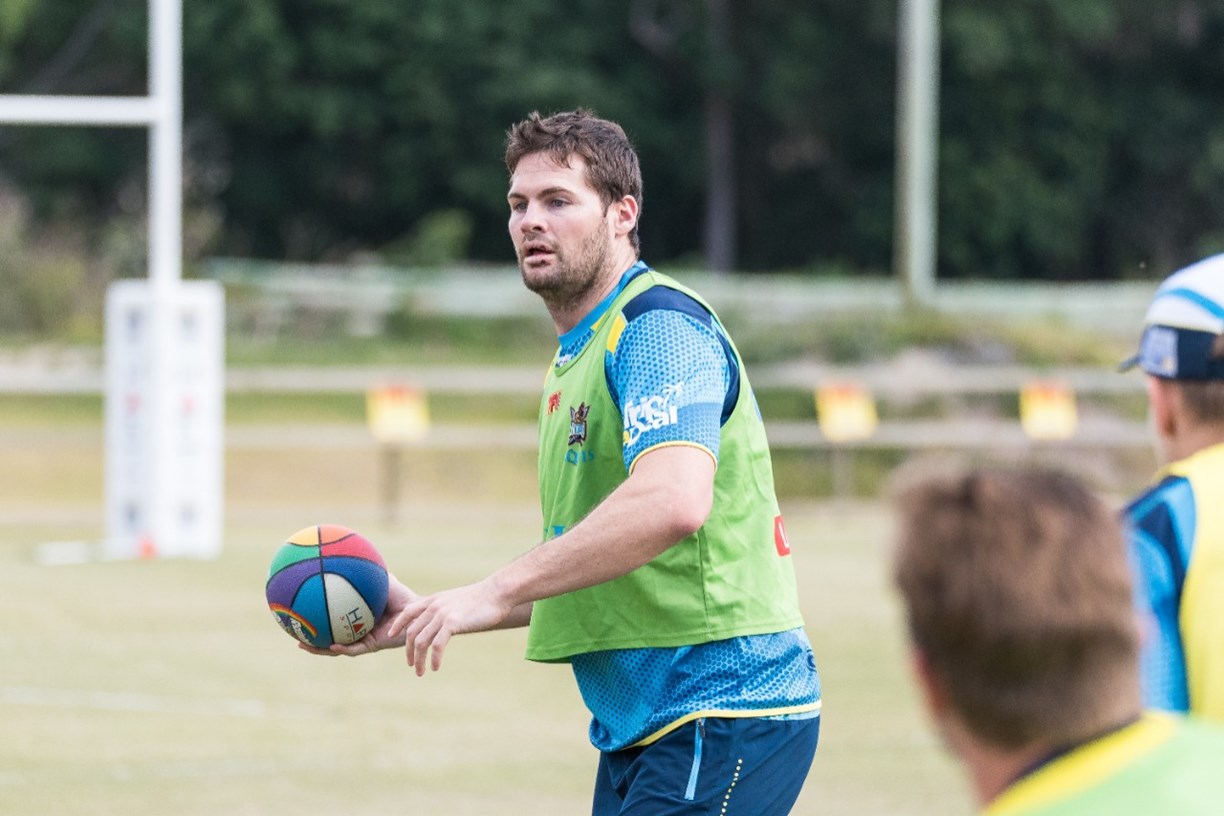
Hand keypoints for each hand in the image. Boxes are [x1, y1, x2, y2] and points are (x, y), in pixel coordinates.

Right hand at [298, 574, 415, 656]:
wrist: (418, 611)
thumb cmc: (401, 595)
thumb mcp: (379, 579)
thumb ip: (363, 571)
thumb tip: (346, 554)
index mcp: (355, 619)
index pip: (332, 622)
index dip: (315, 621)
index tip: (298, 616)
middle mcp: (357, 631)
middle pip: (328, 638)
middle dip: (312, 640)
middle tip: (295, 637)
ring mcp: (364, 640)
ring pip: (337, 648)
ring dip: (320, 649)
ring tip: (304, 645)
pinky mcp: (373, 646)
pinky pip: (354, 649)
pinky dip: (342, 648)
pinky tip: (331, 645)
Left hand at [387, 577, 514, 675]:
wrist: (497, 593)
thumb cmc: (481, 598)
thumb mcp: (456, 600)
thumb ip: (444, 608)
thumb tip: (441, 621)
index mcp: (434, 600)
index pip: (408, 612)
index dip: (398, 624)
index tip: (391, 634)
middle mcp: (434, 606)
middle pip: (412, 632)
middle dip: (409, 651)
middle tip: (411, 665)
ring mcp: (442, 614)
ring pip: (421, 641)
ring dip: (418, 660)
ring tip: (420, 672)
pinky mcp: (452, 623)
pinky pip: (437, 645)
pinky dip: (435, 659)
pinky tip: (436, 667)